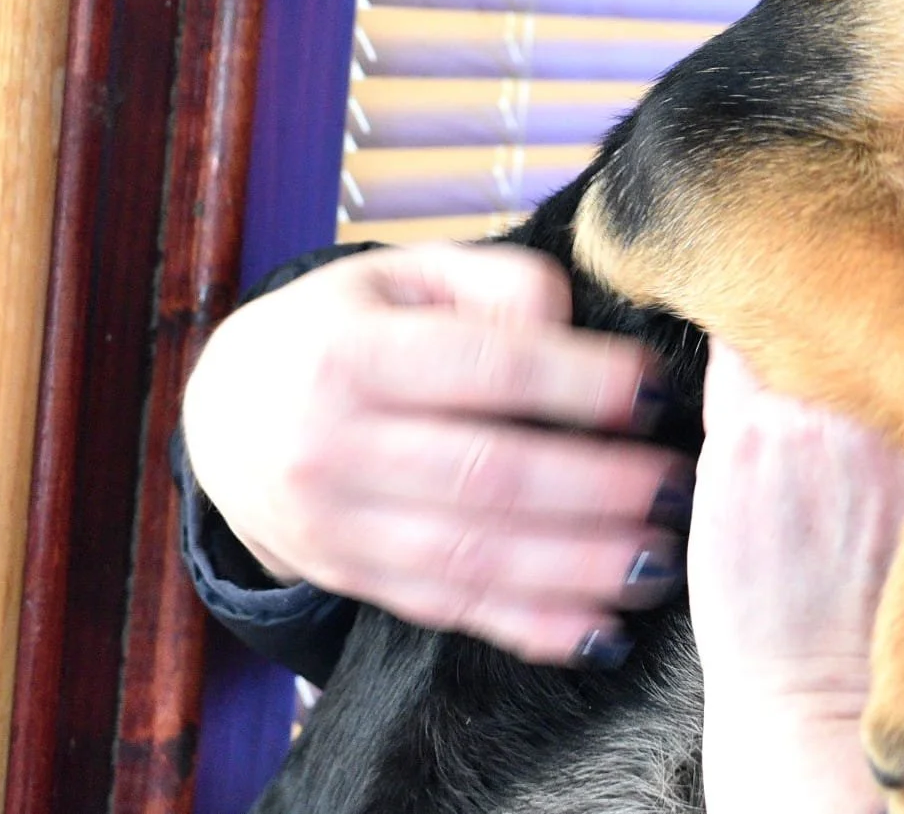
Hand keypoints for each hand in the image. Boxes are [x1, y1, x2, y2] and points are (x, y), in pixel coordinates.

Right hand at [181, 242, 691, 663]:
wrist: (226, 413)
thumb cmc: (346, 326)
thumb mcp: (403, 274)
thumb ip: (494, 282)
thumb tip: (568, 325)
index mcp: (350, 351)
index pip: (487, 368)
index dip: (582, 383)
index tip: (657, 390)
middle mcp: (332, 445)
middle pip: (488, 475)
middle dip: (598, 488)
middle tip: (677, 489)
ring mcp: (336, 526)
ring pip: (474, 557)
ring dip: (578, 568)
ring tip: (658, 561)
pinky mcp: (351, 579)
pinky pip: (449, 610)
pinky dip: (528, 626)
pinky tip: (599, 629)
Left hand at [690, 59, 903, 812]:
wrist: (836, 719)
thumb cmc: (903, 625)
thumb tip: (889, 353)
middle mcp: (903, 392)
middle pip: (869, 272)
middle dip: (860, 240)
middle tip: (889, 155)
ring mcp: (822, 402)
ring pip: (790, 314)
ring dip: (788, 329)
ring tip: (802, 416)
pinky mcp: (751, 430)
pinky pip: (734, 356)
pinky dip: (740, 369)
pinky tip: (749, 411)